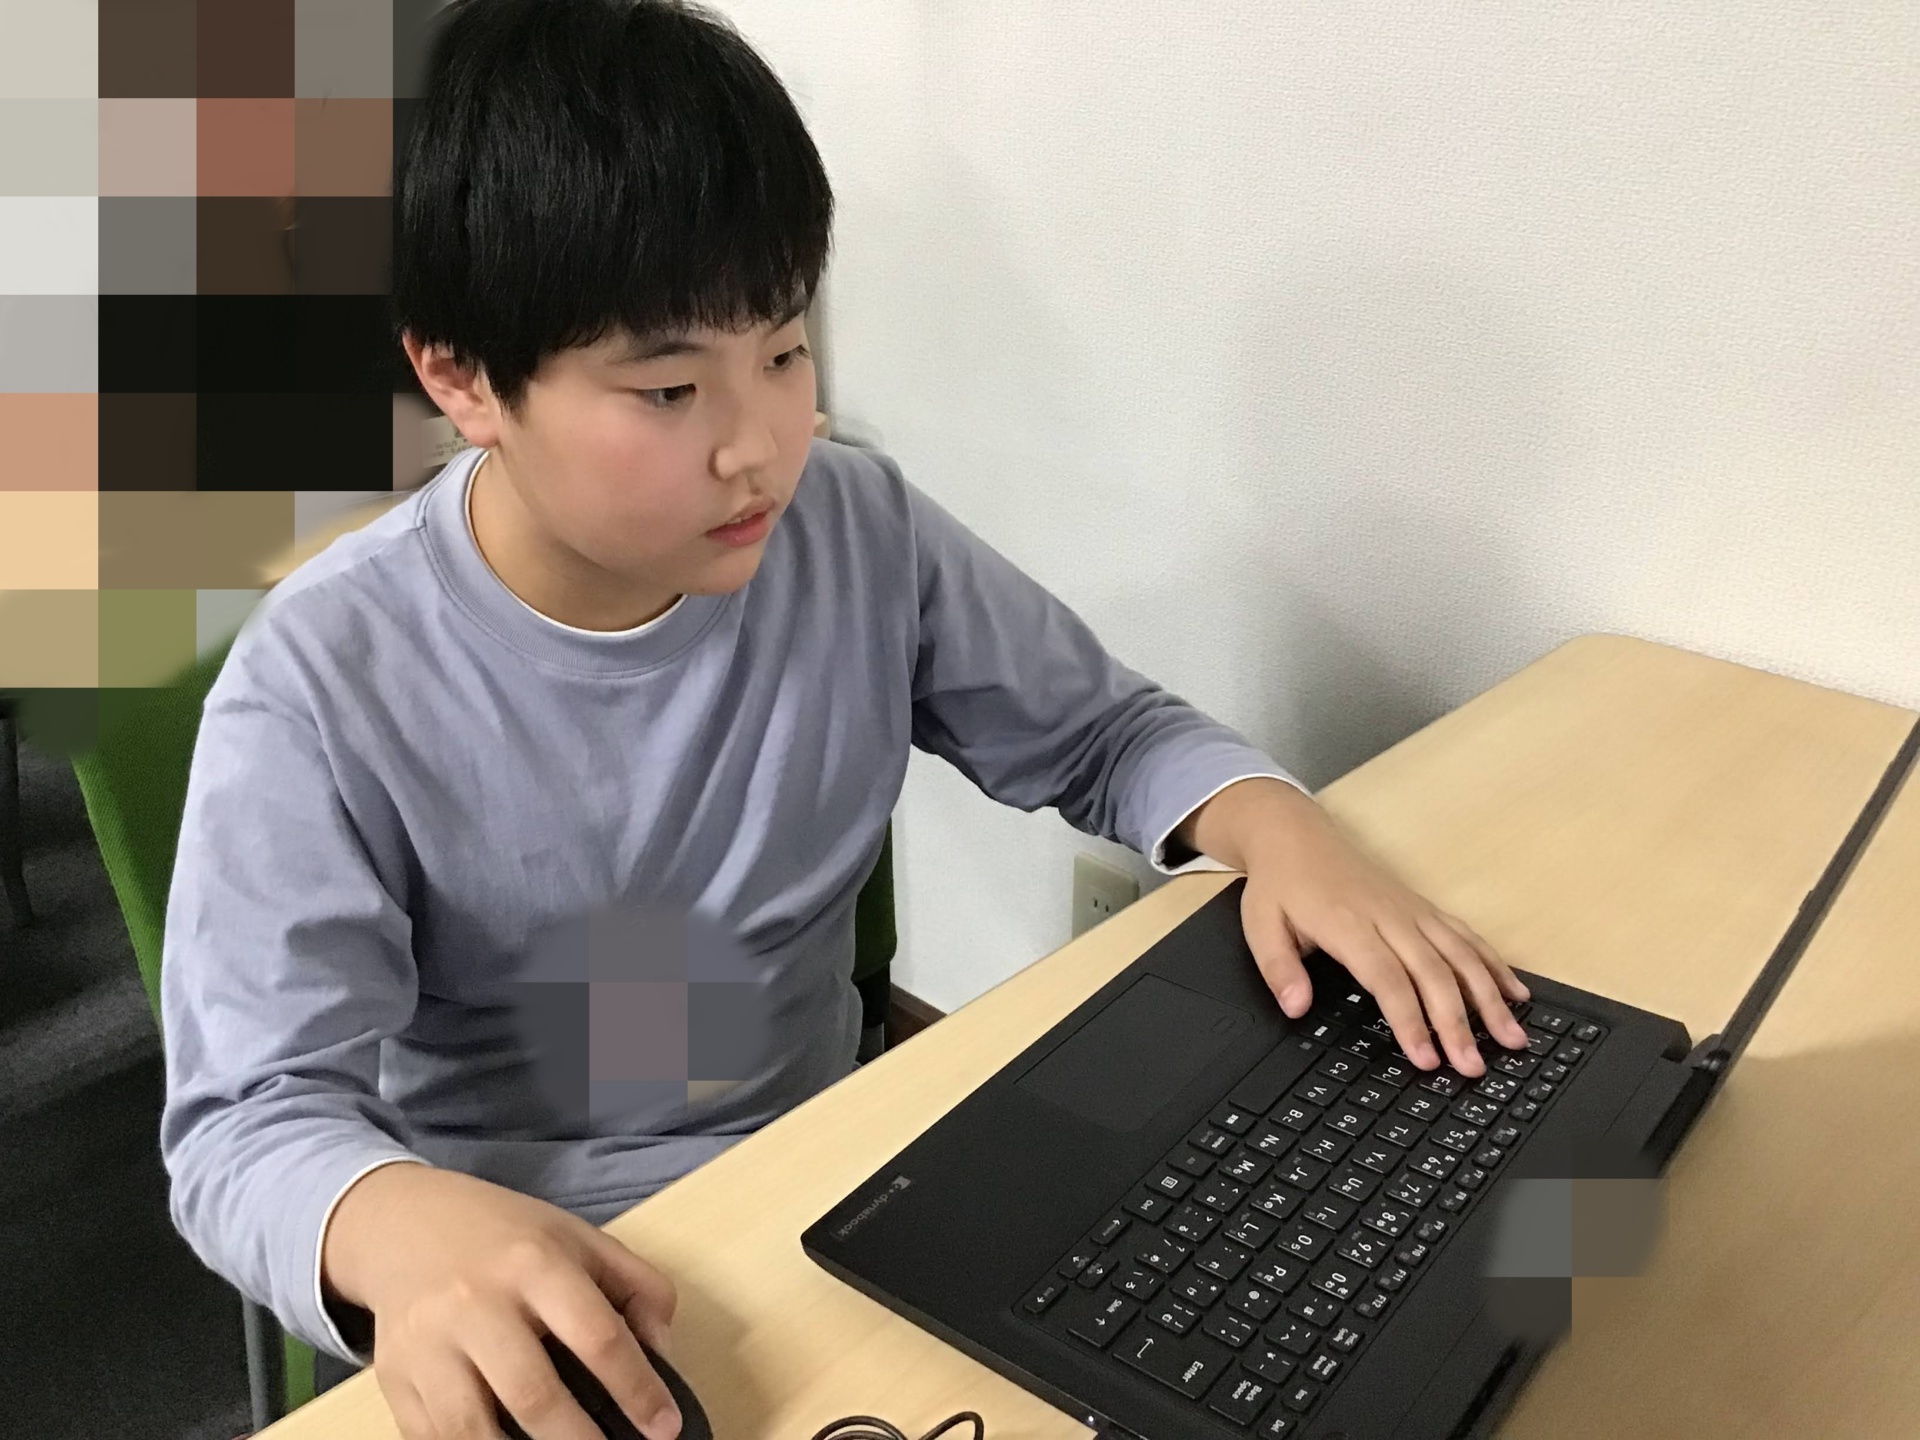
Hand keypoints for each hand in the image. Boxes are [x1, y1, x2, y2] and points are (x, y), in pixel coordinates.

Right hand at [321, 1164, 684, 1439]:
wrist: (407, 1224)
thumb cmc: (508, 1239)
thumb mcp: (580, 1239)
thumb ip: (636, 1286)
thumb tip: (662, 1353)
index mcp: (535, 1264)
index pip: (596, 1336)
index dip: (638, 1390)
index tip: (664, 1427)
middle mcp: (476, 1303)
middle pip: (533, 1393)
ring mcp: (427, 1345)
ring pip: (471, 1429)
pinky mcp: (395, 1377)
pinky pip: (431, 1437)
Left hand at [1181, 779, 1531, 1073]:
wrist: (1296, 835)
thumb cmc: (1281, 885)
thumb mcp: (1261, 925)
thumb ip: (1278, 968)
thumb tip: (1295, 1007)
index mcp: (1349, 925)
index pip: (1387, 980)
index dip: (1410, 1021)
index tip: (1426, 1058)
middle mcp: (1390, 918)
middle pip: (1433, 974)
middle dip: (1458, 1023)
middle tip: (1474, 1067)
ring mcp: (1412, 912)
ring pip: (1460, 956)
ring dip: (1489, 999)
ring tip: (1513, 1039)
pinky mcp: (1424, 908)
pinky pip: (1466, 936)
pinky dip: (1494, 965)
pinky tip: (1516, 993)